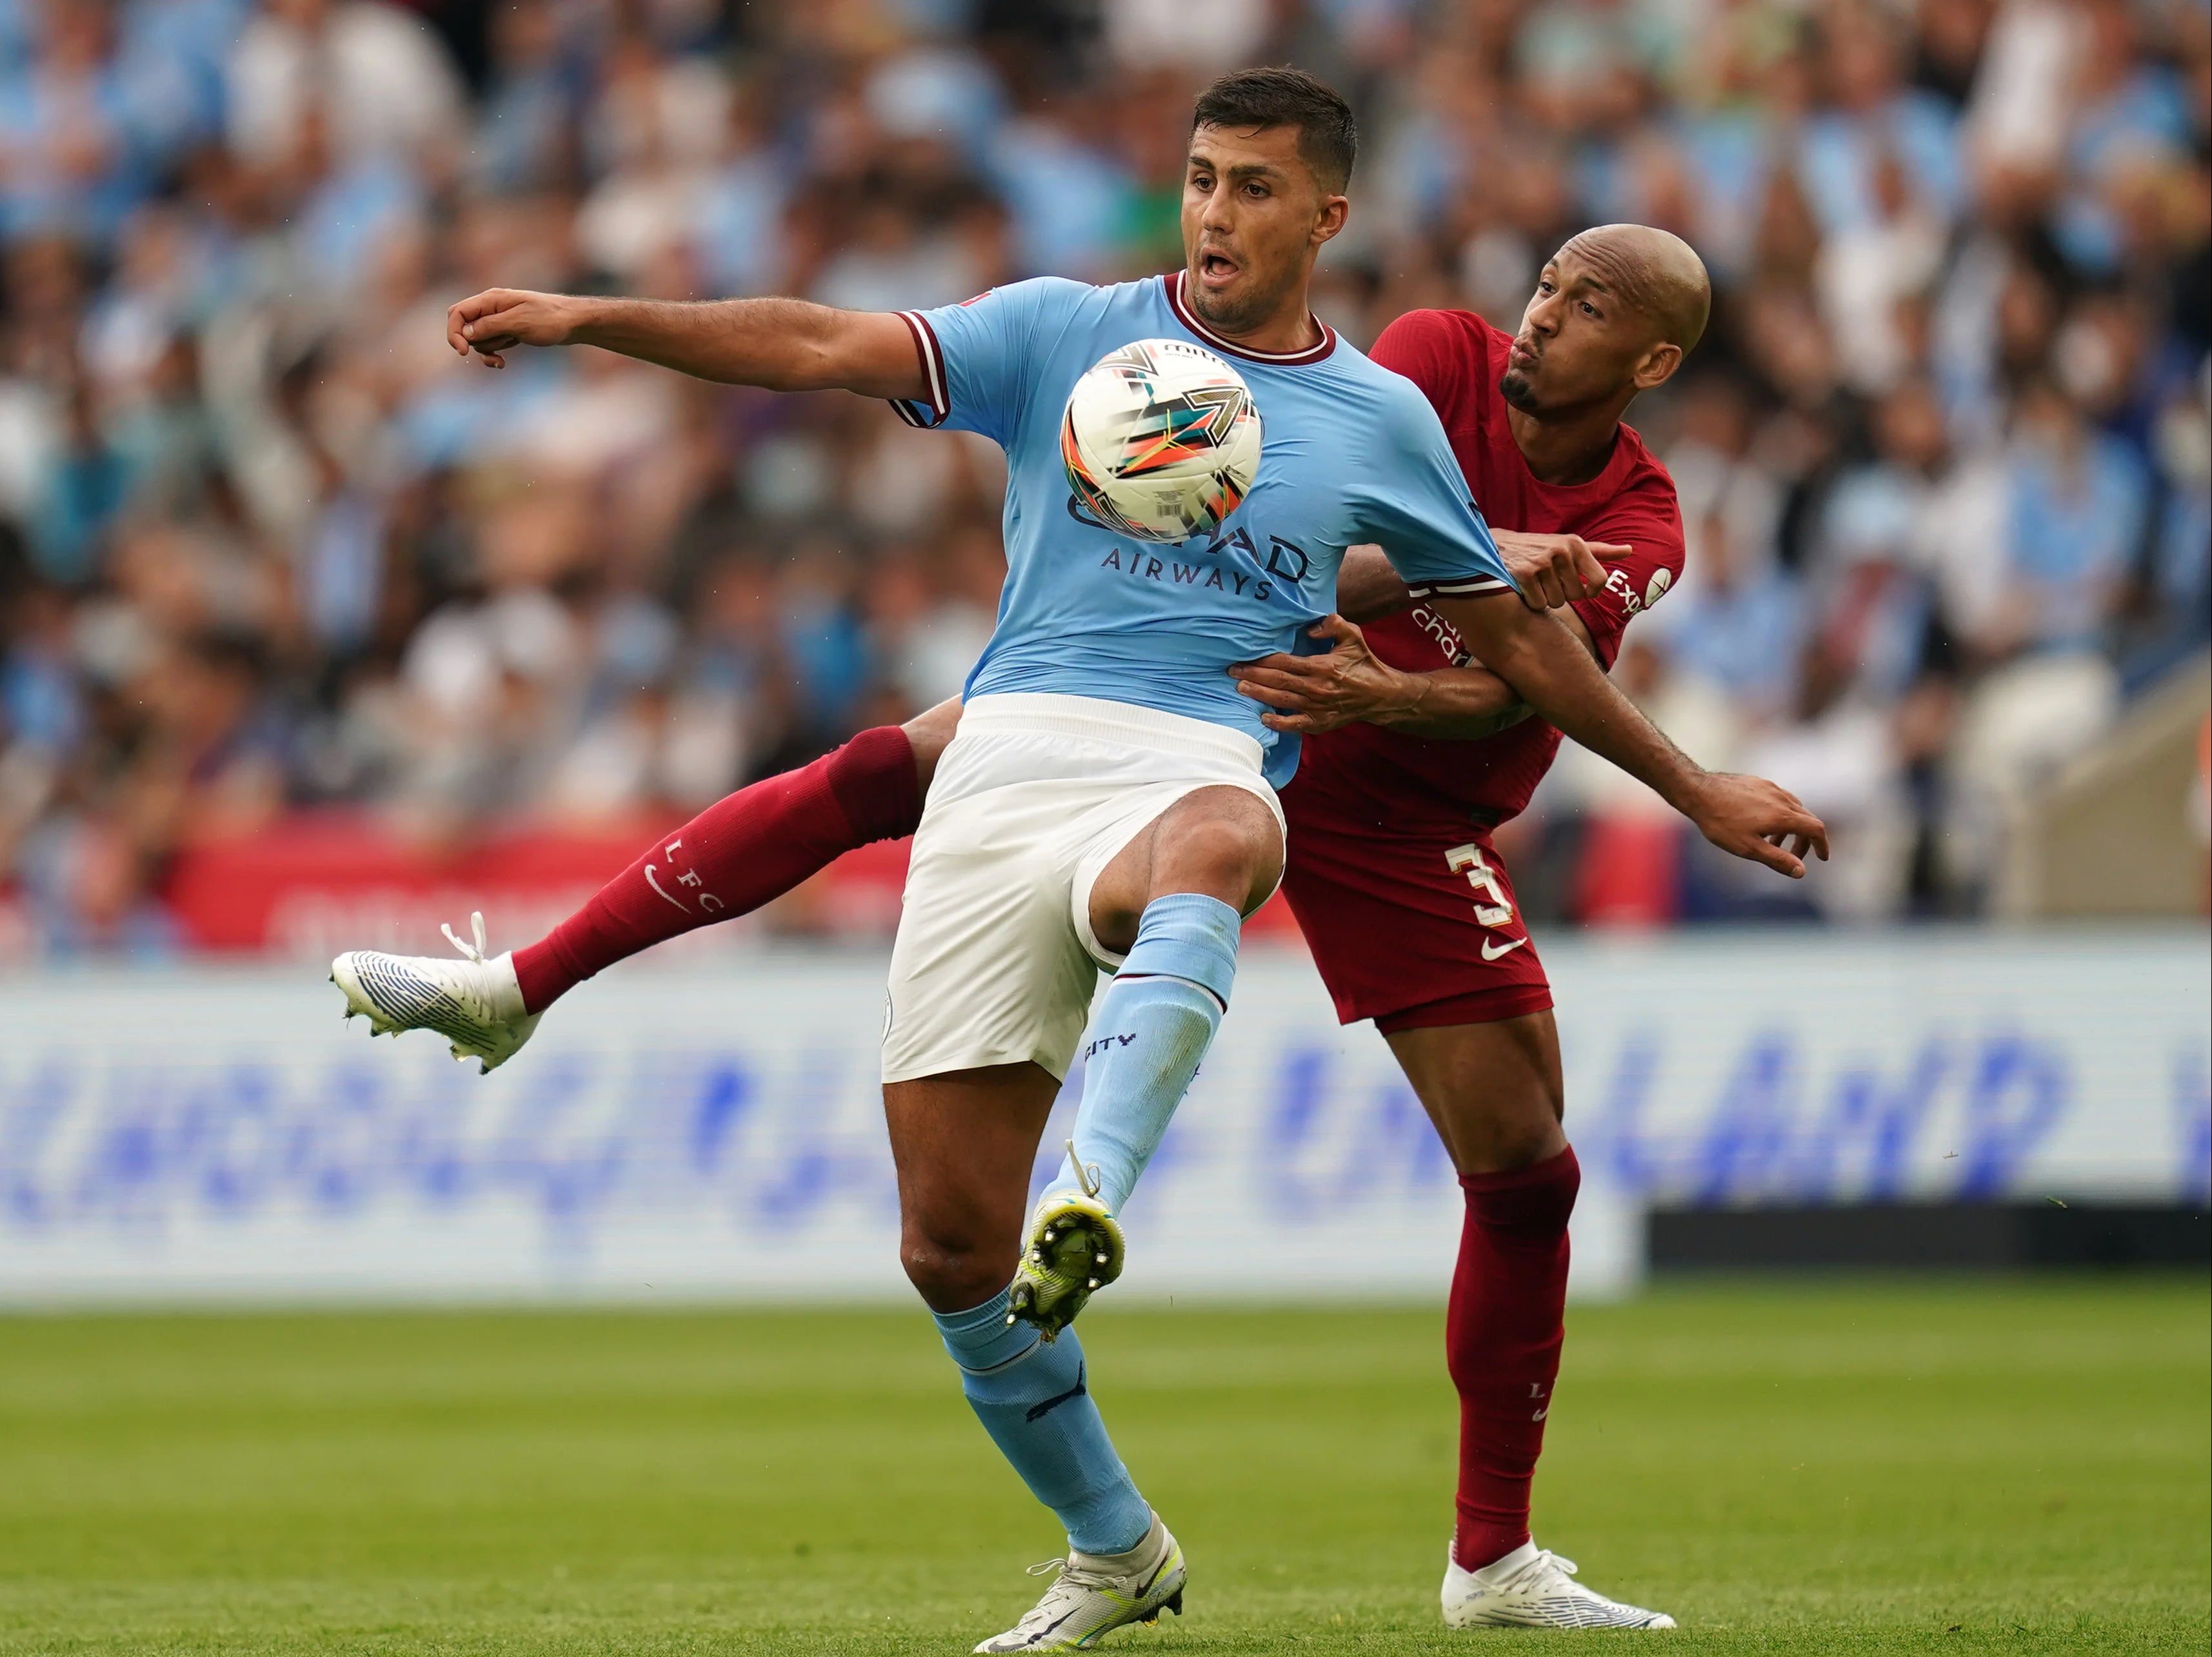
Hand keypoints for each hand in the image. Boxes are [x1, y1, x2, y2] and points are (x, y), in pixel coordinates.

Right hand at [445, 288, 588, 368]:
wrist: (575, 323)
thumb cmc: (551, 319)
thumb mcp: (519, 323)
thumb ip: (491, 326)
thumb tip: (466, 333)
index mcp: (491, 299)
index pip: (458, 312)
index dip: (453, 332)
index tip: (463, 351)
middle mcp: (492, 307)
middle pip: (463, 325)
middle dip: (470, 343)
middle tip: (488, 356)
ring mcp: (499, 319)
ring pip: (477, 338)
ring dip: (486, 351)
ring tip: (503, 359)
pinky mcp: (508, 331)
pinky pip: (490, 344)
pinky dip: (493, 354)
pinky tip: (502, 363)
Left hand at [1229, 615, 1423, 732]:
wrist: (1381, 696)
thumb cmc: (1364, 664)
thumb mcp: (1354, 637)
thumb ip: (1334, 625)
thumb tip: (1311, 628)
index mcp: (1322, 666)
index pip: (1285, 662)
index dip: (1263, 660)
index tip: (1244, 656)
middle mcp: (1317, 688)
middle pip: (1278, 681)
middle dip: (1253, 675)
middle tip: (1232, 671)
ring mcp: (1317, 707)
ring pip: (1282, 700)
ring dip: (1259, 694)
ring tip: (1240, 688)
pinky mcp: (1320, 723)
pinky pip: (1295, 724)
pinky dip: (1279, 723)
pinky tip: (1263, 718)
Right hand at [1493, 530, 1631, 610]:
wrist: (1497, 546)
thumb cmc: (1539, 549)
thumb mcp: (1569, 546)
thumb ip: (1599, 551)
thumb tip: (1629, 550)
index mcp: (1575, 543)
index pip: (1600, 580)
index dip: (1591, 592)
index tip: (1581, 590)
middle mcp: (1561, 551)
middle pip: (1576, 596)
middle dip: (1562, 594)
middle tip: (1548, 581)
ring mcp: (1541, 561)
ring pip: (1557, 602)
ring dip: (1545, 599)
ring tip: (1535, 583)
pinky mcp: (1523, 573)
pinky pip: (1538, 604)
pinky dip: (1531, 602)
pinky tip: (1523, 588)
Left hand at [1684, 773, 1830, 878]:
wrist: (1697, 791)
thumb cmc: (1720, 823)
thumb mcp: (1749, 848)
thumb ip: (1777, 860)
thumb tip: (1801, 872)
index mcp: (1783, 815)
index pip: (1815, 829)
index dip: (1822, 845)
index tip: (1822, 858)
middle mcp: (1781, 798)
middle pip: (1806, 819)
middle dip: (1805, 840)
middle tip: (1793, 857)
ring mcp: (1770, 787)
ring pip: (1793, 807)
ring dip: (1791, 827)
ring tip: (1773, 843)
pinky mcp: (1758, 782)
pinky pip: (1778, 798)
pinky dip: (1780, 814)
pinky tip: (1761, 823)